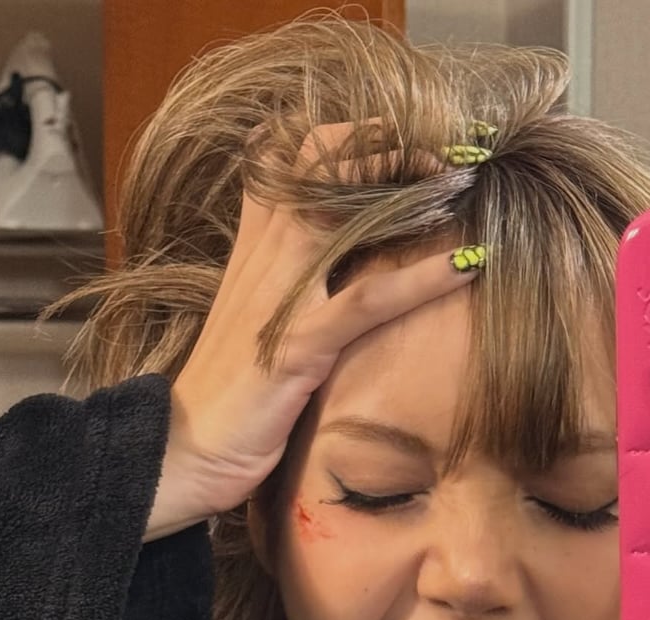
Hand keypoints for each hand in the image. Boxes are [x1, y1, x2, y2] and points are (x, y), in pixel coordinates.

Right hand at [147, 123, 481, 537]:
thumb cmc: (229, 396)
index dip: (346, 138)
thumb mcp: (258, 323)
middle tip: (442, 154)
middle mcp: (266, 257)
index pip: (291, 157)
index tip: (402, 144)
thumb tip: (338, 269)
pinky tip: (466, 267)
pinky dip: (421, 280)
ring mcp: (281, 298)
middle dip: (382, 143)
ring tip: (460, 182)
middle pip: (318, 161)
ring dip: (407, 191)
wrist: (183, 450)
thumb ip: (289, 284)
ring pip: (341, 213)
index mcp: (255, 247)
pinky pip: (367, 301)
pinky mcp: (297, 347)